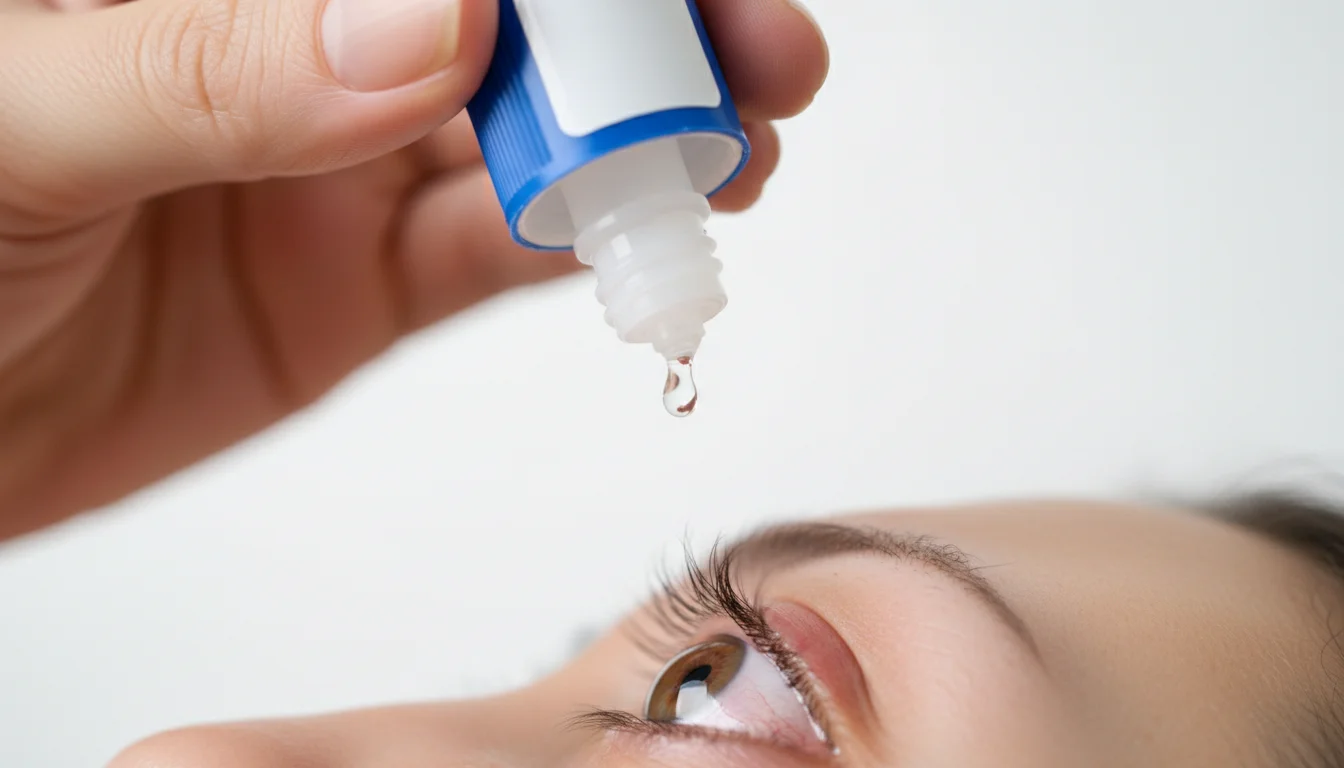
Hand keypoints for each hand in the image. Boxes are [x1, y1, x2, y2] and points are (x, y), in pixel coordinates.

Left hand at [0, 0, 826, 540]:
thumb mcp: (19, 125)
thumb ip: (216, 66)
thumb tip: (428, 21)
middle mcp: (291, 42)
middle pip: (500, 13)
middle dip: (638, 25)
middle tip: (753, 47)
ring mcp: (336, 158)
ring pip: (520, 126)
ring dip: (639, 131)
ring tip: (741, 141)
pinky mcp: (359, 280)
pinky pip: (491, 251)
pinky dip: (577, 244)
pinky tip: (651, 231)